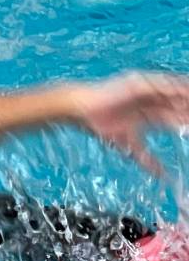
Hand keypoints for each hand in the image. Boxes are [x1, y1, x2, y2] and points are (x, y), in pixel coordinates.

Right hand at [74, 72, 188, 175]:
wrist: (81, 110)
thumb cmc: (100, 127)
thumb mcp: (129, 146)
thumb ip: (148, 160)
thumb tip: (164, 178)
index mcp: (146, 116)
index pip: (172, 118)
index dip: (186, 121)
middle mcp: (148, 102)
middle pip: (174, 105)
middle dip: (188, 109)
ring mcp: (145, 91)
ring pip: (170, 94)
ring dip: (184, 95)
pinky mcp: (138, 82)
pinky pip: (159, 83)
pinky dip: (171, 86)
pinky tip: (182, 88)